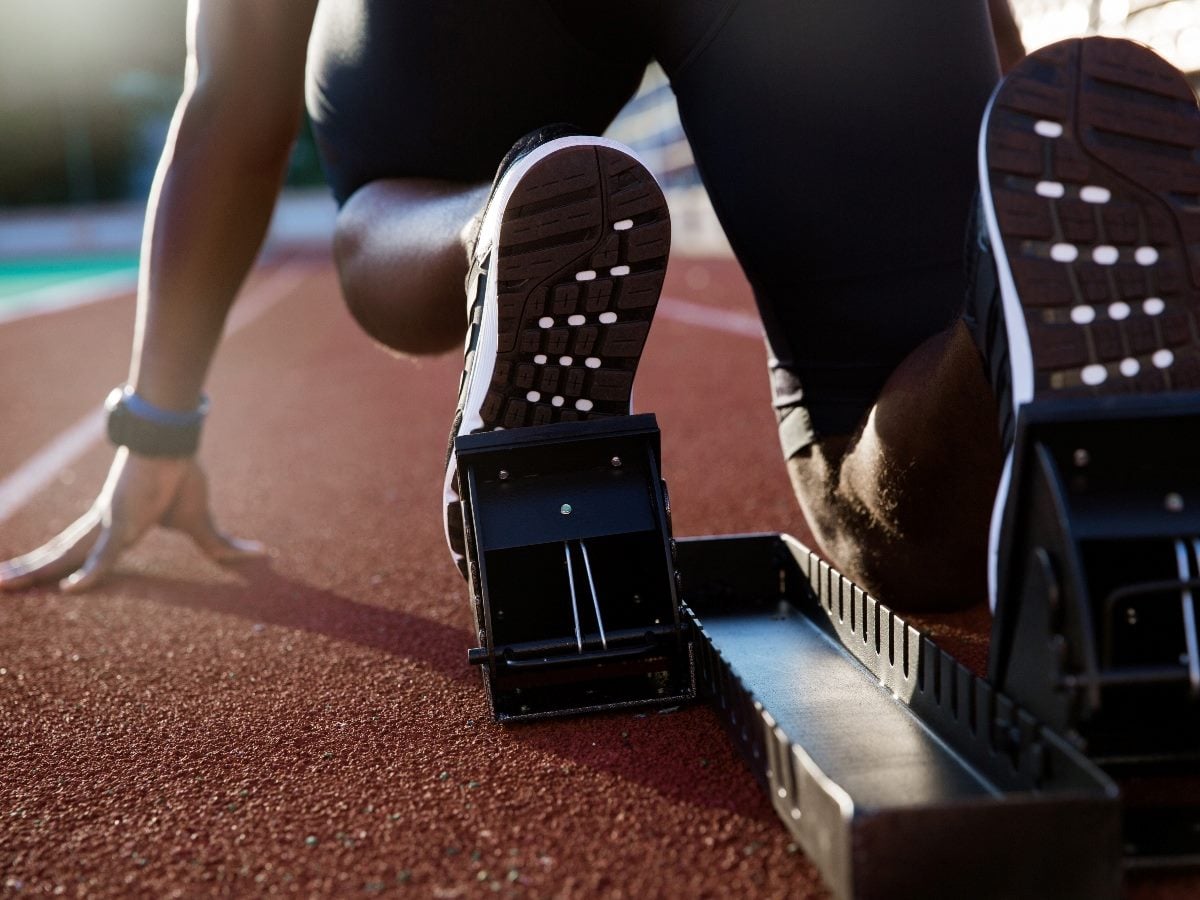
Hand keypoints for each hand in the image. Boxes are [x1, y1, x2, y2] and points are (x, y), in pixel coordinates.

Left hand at [0, 449, 263, 592]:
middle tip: (0, 586)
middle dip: (28, 572)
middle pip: (58, 554)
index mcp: (115, 526)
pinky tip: (72, 590)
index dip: (53, 565)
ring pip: (65, 556)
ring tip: (1, 586)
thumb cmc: (182, 474)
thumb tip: (258, 554)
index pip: (78, 552)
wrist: (177, 442)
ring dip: (34, 573)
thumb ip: (220, 545)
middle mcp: (102, 526)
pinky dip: (92, 573)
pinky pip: (105, 554)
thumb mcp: (202, 522)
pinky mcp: (123, 521)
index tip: (28, 576)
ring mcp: (108, 524)